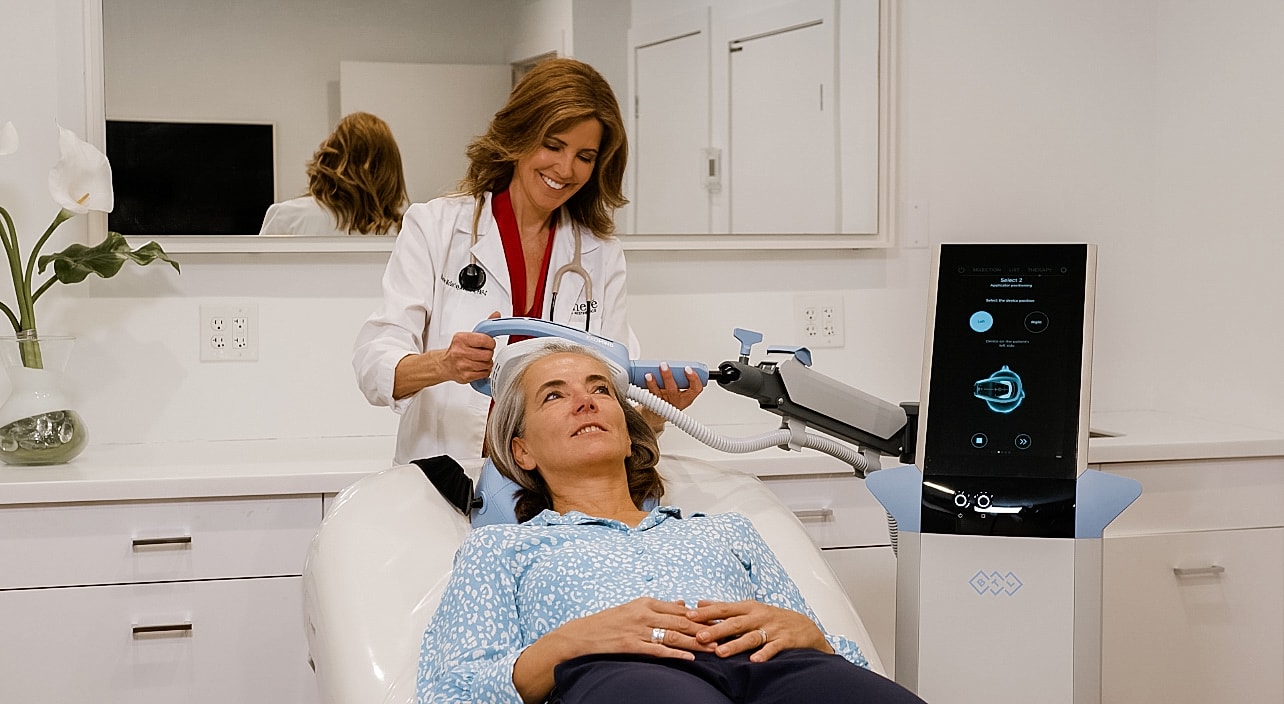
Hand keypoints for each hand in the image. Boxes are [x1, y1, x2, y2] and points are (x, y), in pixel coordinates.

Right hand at [436, 329, 495, 383]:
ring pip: (487, 365)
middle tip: (484, 352)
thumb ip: (484, 326)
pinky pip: (484, 374)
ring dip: (487, 363)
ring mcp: (462, 365)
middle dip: (489, 353)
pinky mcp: (465, 376)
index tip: (488, 343)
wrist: (445, 364)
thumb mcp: (469, 335)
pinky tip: (478, 367)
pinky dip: (484, 371)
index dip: (490, 343)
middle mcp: (460, 352)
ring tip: (480, 360)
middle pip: (488, 354)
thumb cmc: (458, 349)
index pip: (485, 340)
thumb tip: (496, 314)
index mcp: (461, 339)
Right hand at [513, 598, 712, 703]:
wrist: (579, 636)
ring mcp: (637, 629)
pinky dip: (675, 654)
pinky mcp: (630, 644)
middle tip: (724, 634)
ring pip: (673, 635)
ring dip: (695, 642)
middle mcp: (643, 612)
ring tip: (713, 648)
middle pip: (680, 620)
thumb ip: (659, 607)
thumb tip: (683, 602)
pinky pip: (657, 650)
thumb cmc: (607, 623)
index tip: (719, 620)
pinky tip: (690, 658)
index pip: (680, 608)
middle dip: (704, 628)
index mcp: (645, 602)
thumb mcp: (633, 609)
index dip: (701, 615)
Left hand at [644, 362, 704, 411]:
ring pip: (659, 393)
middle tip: (664, 365)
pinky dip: (649, 385)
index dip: (694, 379)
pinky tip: (647, 378)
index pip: (696, 389)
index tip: (688, 368)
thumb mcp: (681, 390)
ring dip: (654, 382)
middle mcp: (676, 401)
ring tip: (650, 374)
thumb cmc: (670, 398)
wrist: (657, 413)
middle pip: (673, 390)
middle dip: (668, 377)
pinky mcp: (654, 403)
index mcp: (687, 398)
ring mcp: (664, 403)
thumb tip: (676, 362)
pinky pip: (651, 394)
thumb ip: (681, 378)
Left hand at [686, 599, 832, 661]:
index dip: (707, 612)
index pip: (724, 608)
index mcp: (748, 607)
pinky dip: (763, 654)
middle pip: (735, 623)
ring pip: (751, 637)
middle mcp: (759, 616)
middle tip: (700, 636)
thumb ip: (724, 607)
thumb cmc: (772, 617)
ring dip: (735, 644)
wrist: (804, 627)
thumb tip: (699, 602)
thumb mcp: (749, 608)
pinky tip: (754, 661)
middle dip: (716, 629)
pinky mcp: (784, 641)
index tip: (689, 615)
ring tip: (721, 652)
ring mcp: (772, 628)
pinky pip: (773, 648)